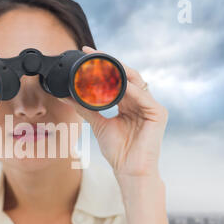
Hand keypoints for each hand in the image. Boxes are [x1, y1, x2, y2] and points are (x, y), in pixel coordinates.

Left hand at [60, 46, 167, 179]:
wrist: (129, 171)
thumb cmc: (118, 151)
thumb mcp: (98, 124)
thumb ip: (84, 108)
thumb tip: (65, 96)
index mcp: (129, 102)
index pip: (116, 78)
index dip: (102, 66)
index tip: (85, 54)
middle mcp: (141, 100)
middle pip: (126, 74)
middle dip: (108, 62)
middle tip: (90, 52)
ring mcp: (151, 106)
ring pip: (134, 80)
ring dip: (117, 71)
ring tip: (99, 63)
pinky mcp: (158, 113)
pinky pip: (142, 96)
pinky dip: (128, 89)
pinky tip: (115, 83)